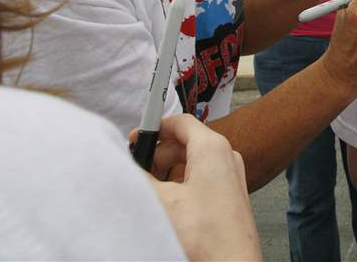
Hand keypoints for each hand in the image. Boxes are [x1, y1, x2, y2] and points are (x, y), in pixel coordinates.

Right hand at [130, 114, 261, 260]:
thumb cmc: (207, 233)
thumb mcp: (162, 200)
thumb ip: (141, 177)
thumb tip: (126, 167)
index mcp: (212, 147)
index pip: (181, 121)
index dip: (155, 127)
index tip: (137, 138)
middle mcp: (226, 156)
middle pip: (185, 142)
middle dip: (158, 154)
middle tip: (139, 168)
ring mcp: (231, 175)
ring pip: (193, 161)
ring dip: (169, 170)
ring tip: (151, 187)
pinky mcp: (230, 195)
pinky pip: (202, 178)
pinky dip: (182, 183)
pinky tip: (169, 201)